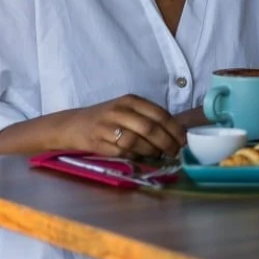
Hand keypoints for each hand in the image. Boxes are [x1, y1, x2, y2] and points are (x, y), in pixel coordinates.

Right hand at [61, 95, 185, 159]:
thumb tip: (175, 134)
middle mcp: (119, 110)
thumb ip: (147, 118)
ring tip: (158, 156)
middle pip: (149, 128)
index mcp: (131, 100)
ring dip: (151, 151)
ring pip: (135, 141)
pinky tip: (140, 158)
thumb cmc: (107, 118)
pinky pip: (121, 152)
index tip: (183, 141)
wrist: (74, 125)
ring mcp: (107, 126)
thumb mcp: (127, 110)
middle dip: (166, 143)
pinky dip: (134, 157)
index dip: (174, 129)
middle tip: (174, 152)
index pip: (159, 113)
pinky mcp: (98, 141)